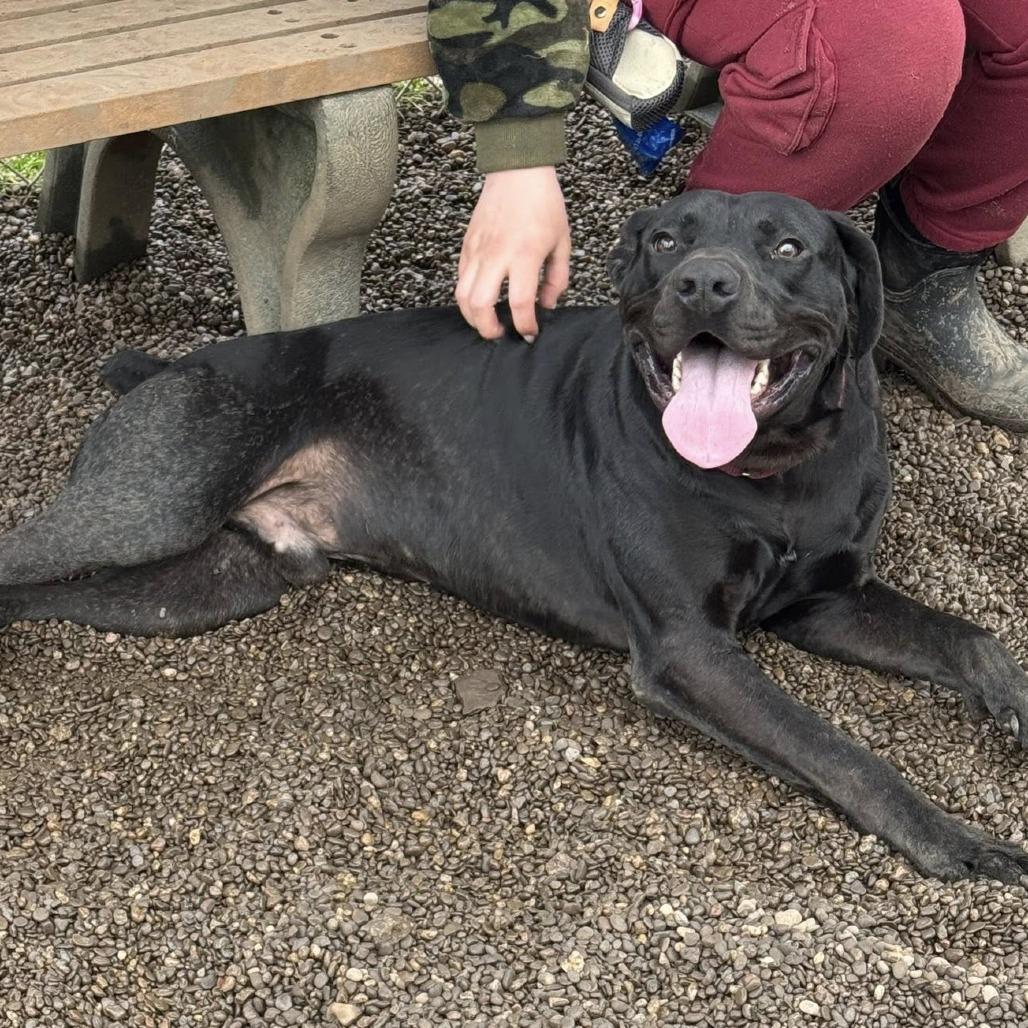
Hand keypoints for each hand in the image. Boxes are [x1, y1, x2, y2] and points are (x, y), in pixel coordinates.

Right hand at [456, 167, 570, 340]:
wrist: (517, 170)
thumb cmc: (544, 203)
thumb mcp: (562, 242)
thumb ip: (557, 278)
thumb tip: (546, 304)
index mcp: (525, 254)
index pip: (519, 302)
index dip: (525, 324)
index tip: (530, 332)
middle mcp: (497, 255)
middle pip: (481, 305)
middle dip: (489, 329)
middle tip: (502, 334)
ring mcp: (477, 250)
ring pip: (462, 295)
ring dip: (473, 317)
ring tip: (488, 322)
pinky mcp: (466, 245)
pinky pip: (460, 279)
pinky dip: (467, 296)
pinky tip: (481, 299)